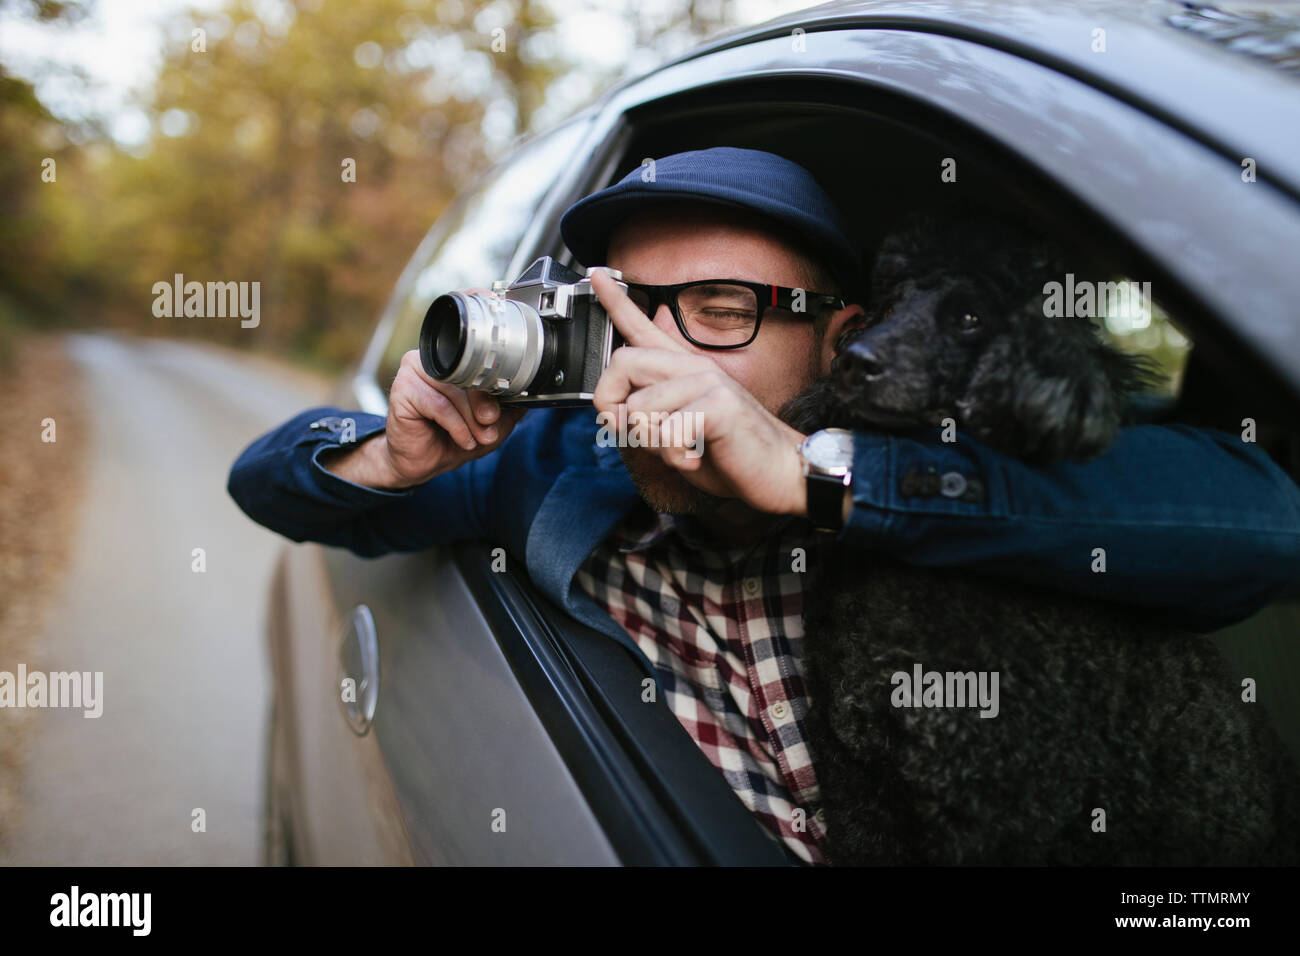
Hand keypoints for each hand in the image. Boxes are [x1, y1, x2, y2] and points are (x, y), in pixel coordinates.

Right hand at [323, 288, 525, 488]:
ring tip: (476, 437)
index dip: (481, 310)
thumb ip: (507, 405)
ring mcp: (415, 369)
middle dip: (487, 405)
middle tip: (491, 424)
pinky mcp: (402, 389)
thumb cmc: (454, 437)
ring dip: (472, 421)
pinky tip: (462, 438)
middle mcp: (435, 358)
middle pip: (471, 371)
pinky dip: (457, 427)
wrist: (423, 462)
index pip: (469, 332)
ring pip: (457, 390)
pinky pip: (440, 405)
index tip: (497, 301)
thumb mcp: (492, 423)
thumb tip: (525, 393)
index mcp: (455, 359)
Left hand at [589, 269, 808, 515]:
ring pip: (639, 408)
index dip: (616, 302)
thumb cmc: (731, 454)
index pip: (644, 328)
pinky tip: (695, 458)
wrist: (781, 470)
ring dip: (651, 443)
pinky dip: (674, 456)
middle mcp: (695, 367)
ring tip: (682, 450)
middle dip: (612, 405)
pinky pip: (666, 431)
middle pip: (623, 362)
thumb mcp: (680, 434)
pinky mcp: (719, 404)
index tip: (596, 276)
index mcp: (685, 370)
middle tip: (634, 433)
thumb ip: (651, 417)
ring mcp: (708, 382)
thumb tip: (619, 411)